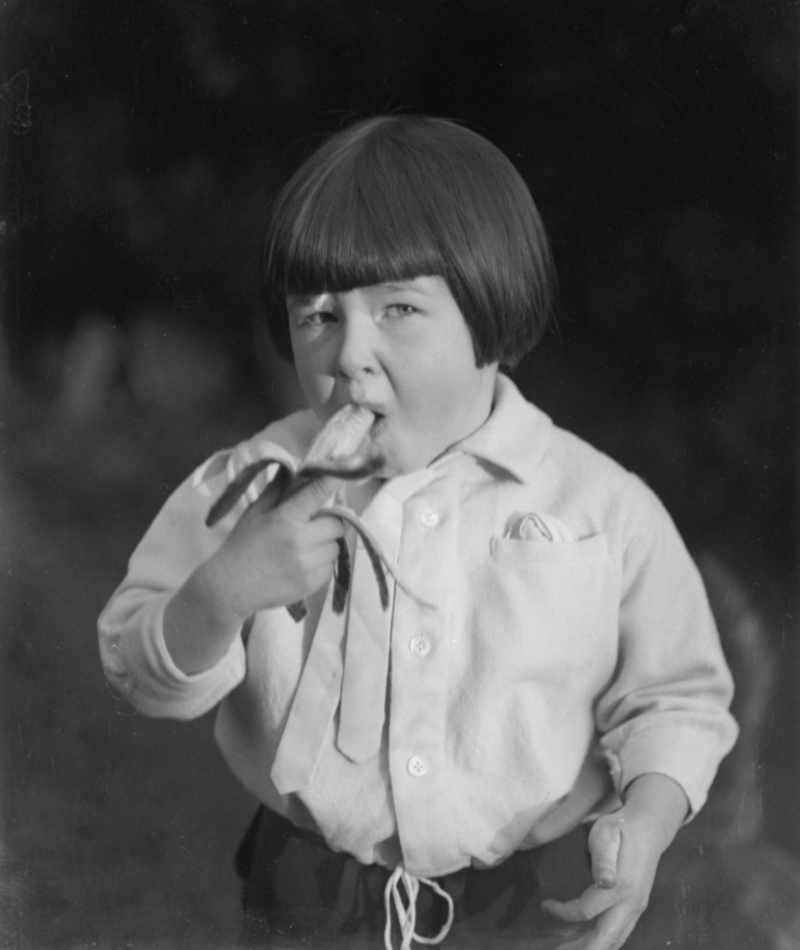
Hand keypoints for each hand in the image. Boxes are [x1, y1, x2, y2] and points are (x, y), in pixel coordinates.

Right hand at [208, 474, 344, 618]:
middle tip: (313, 526)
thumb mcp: (255, 512)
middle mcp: (301, 540)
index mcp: (286, 518)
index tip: (342, 474)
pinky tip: (303, 565)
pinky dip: (321, 564)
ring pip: (335, 547)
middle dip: (327, 522)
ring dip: (325, 544)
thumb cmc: (241, 545)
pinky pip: (329, 567)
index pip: (317, 493)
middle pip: (336, 524)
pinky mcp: (311, 584)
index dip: (333, 481)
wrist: (229, 586)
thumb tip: (294, 471)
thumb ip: (277, 491)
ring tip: (306, 548)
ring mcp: (307, 565)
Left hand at [542, 773, 688, 949]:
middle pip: (605, 939)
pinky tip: (591, 941)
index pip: (586, 911)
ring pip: (615, 940)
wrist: (648, 828)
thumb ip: (603, 859)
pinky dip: (604, 942)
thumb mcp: (606, 834)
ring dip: (593, 948)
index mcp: (620, 888)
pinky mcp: (637, 907)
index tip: (545, 905)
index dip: (563, 913)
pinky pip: (620, 933)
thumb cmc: (621, 829)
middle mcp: (631, 904)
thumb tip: (604, 882)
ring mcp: (637, 908)